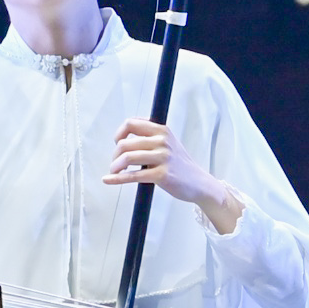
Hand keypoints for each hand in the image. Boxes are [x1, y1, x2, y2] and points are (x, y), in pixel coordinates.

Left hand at [105, 116, 245, 234]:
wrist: (199, 184)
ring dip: (115, 166)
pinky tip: (108, 180)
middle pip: (125, 143)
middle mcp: (162, 141)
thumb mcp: (168, 143)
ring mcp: (162, 158)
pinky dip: (117, 178)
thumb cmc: (180, 164)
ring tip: (114, 171)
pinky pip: (133, 176)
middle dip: (115, 155)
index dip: (119, 133)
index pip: (131, 123)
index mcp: (162, 130)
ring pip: (127, 157)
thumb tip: (124, 138)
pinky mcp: (162, 175)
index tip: (116, 143)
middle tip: (115, 163)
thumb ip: (150, 137)